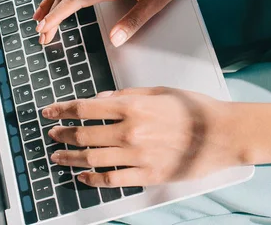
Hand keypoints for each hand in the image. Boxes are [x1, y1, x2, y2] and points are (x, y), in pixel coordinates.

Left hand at [42, 87, 242, 186]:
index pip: (85, 108)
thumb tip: (101, 98)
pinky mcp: (147, 174)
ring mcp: (137, 155)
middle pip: (84, 134)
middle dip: (62, 134)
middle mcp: (130, 131)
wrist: (221, 133)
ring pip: (93, 158)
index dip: (62, 110)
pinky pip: (112, 179)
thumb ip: (127, 94)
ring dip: (71, 158)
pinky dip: (93, 179)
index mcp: (132, 107)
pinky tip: (83, 177)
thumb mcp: (159, 91)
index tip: (49, 112)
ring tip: (58, 157)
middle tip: (52, 135)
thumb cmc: (194, 108)